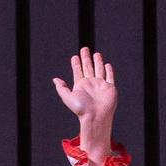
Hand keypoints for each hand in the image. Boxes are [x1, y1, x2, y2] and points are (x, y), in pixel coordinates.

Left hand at [53, 47, 118, 165]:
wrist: (96, 117)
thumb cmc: (81, 109)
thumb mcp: (68, 97)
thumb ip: (62, 88)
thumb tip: (55, 79)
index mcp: (80, 85)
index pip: (78, 71)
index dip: (76, 63)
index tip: (74, 57)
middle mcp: (90, 83)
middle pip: (88, 67)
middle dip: (86, 58)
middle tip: (84, 48)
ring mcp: (100, 85)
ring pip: (99, 69)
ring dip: (97, 61)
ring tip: (96, 54)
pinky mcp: (110, 88)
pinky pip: (109, 77)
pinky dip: (109, 70)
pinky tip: (107, 65)